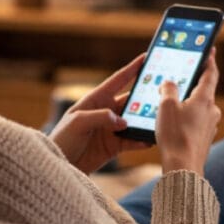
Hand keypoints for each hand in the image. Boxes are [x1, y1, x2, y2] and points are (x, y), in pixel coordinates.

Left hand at [48, 53, 149, 173]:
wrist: (60, 166)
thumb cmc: (62, 139)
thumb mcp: (77, 123)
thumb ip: (100, 117)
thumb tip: (123, 122)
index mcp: (95, 100)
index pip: (117, 80)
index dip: (132, 68)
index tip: (146, 57)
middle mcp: (106, 111)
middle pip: (131, 101)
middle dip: (146, 96)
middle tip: (163, 92)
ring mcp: (111, 129)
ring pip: (134, 121)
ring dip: (146, 120)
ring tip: (161, 119)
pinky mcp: (114, 146)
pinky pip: (132, 140)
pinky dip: (141, 140)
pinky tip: (150, 139)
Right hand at [156, 50, 220, 176]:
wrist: (183, 168)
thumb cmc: (175, 135)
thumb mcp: (165, 106)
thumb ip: (168, 89)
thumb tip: (169, 84)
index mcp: (205, 98)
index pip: (210, 73)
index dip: (209, 60)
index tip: (210, 51)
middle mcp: (211, 111)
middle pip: (202, 92)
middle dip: (190, 86)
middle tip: (178, 81)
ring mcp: (209, 126)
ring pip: (198, 109)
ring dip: (186, 105)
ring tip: (168, 107)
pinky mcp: (204, 139)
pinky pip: (195, 123)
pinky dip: (185, 120)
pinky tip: (172, 126)